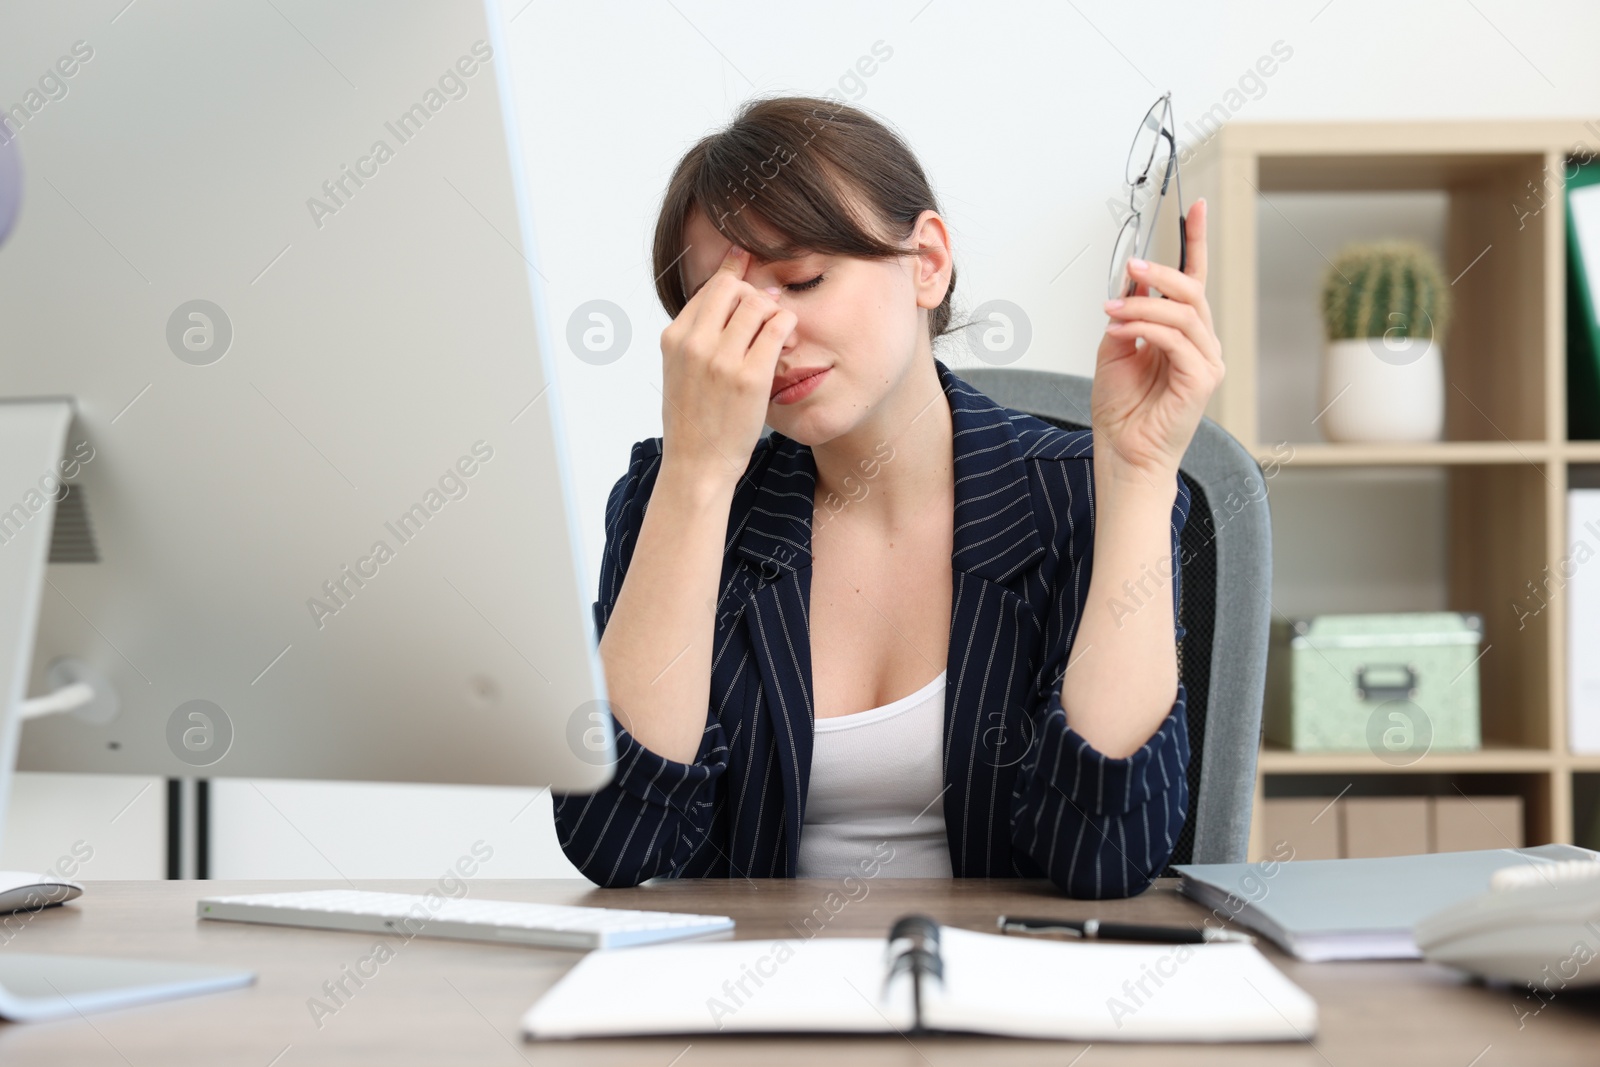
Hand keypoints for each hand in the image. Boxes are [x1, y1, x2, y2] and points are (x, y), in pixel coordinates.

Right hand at [658, 244, 796, 488]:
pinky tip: (786, 336)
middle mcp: (695, 343)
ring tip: (776, 328)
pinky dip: (787, 325)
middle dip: (753, 292)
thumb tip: (723, 303)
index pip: (708, 289)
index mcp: (675, 338)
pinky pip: (778, 327)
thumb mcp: (679, 372)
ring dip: (773, 310)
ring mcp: (722, 359)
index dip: (731, 271)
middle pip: (732, 288)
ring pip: (758, 303)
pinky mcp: (751, 376)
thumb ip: (694, 338)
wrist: (697, 464)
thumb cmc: (692, 422)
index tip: (745, 256)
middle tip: (765, 309)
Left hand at [1092, 197, 1223, 482]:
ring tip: (1113, 310)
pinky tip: (1122, 329)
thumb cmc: (1121, 411)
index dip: (1195, 241)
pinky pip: (1177, 339)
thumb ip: (1126, 315)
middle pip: (1192, 290)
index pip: (1194, 280)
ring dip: (1144, 304)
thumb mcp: (1114, 350)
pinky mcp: (1201, 380)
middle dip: (1162, 272)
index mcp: (1183, 334)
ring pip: (1184, 312)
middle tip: (1132, 266)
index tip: (1193, 207)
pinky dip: (1146, 328)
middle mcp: (1201, 344)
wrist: (1123, 454)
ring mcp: (1206, 362)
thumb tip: (1130, 280)